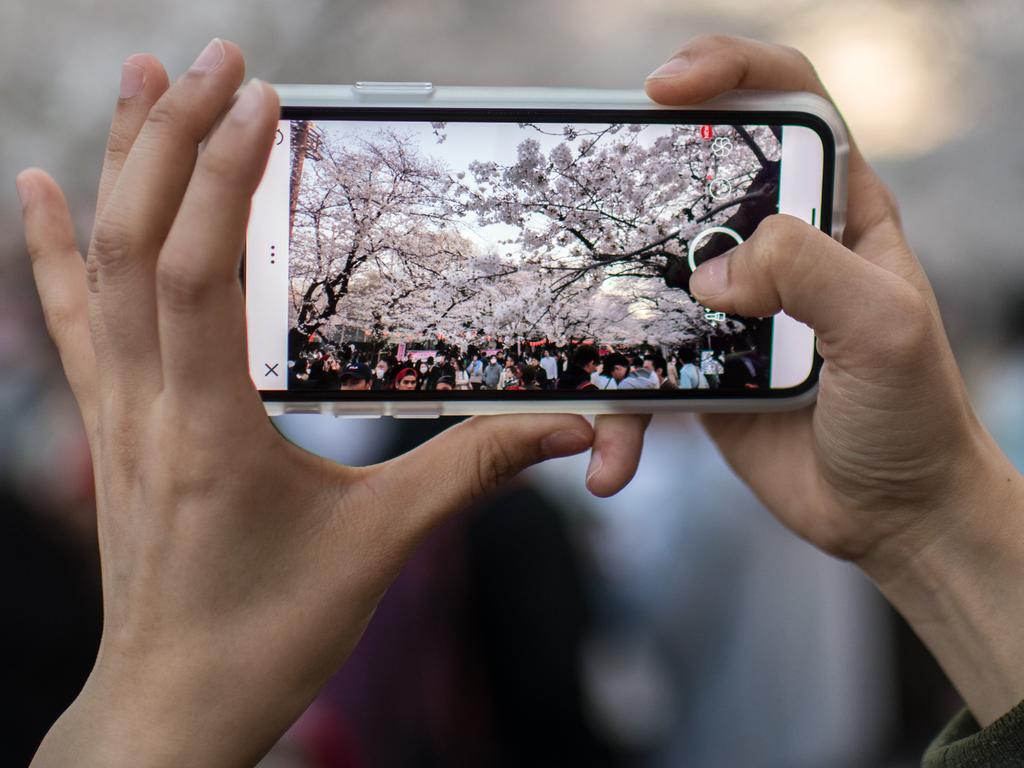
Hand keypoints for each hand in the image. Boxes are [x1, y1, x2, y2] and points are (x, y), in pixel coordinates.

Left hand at [19, 39, 596, 765]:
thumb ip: (472, 474)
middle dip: (173, 141)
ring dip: (117, 170)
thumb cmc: (269, 636)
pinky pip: (72, 323)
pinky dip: (50, 249)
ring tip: (140, 80)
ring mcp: (117, 417)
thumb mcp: (380, 550)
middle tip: (215, 61)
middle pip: (137, 248)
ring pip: (97, 272)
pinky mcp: (112, 429)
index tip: (261, 104)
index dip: (222, 179)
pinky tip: (34, 189)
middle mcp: (147, 411)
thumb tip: (567, 432)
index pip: (197, 277)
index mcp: (212, 433)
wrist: (176, 707)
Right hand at [645, 35, 1023, 724]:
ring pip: (653, 274)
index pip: (791, 106)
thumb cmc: (912, 416)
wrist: (890, 514)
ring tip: (584, 340)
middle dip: (642, 175)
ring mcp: (736, 309)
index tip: (667, 88)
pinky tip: (612, 459)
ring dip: (610, 305)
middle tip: (593, 185)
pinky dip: (618, 415)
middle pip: (700, 178)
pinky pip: (641, 371)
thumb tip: (708, 274)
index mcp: (840, 213)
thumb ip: (808, 273)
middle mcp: (782, 250)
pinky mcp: (701, 367)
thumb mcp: (885, 328)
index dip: (732, 74)